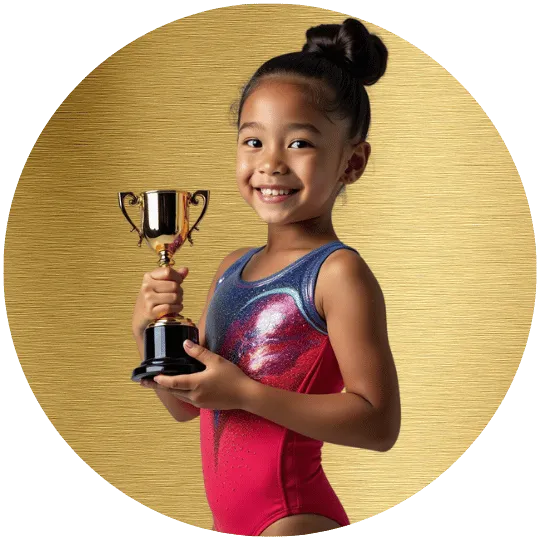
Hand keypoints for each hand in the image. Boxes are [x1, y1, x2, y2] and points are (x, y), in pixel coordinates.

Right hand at [132, 265, 187, 336]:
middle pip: (174, 285)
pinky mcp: (150, 312)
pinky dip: (177, 308)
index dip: (178, 277)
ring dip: (179, 301)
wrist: (140, 318)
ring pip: (174, 297)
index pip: (168, 271)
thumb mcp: (160, 285)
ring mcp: (148, 299)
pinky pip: (170, 307)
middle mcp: (147, 287)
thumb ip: (173, 277)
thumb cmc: (152, 300)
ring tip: (176, 302)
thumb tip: (185, 269)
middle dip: (180, 291)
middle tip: (177, 296)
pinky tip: (175, 308)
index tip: (179, 282)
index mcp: (149, 277)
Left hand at [140, 339, 254, 410]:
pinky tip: (179, 389)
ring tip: (160, 384)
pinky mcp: (204, 406)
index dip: (160, 380)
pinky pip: (187, 399)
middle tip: (144, 383)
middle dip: (158, 386)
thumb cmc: (232, 377)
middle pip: (172, 391)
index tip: (149, 377)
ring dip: (169, 390)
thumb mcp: (216, 361)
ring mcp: (199, 403)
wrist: (245, 395)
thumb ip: (199, 352)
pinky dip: (180, 393)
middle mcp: (195, 396)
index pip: (173, 383)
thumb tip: (185, 343)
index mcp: (196, 384)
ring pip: (179, 396)